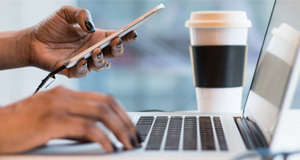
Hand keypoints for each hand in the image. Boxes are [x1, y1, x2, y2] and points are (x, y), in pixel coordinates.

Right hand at [0, 86, 139, 153]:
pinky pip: (86, 127)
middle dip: (125, 122)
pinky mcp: (52, 121)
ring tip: (128, 144)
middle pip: (107, 103)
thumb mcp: (53, 123)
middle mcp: (65, 96)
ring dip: (119, 129)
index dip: (122, 113)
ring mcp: (58, 106)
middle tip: (135, 138)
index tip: (131, 128)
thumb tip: (99, 136)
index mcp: (66, 94)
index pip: (104, 98)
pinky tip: (109, 147)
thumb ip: (76, 126)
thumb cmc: (21, 128)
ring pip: (101, 112)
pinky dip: (102, 138)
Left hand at [27, 5, 136, 77]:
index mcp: (96, 37)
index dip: (126, 36)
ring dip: (101, 58)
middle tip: (116, 41)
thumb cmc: (51, 27)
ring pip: (101, 64)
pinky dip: (84, 68)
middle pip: (113, 53)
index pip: (116, 37)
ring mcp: (85, 62)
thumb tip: (91, 26)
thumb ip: (81, 14)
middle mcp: (93, 50)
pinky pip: (83, 72)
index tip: (133, 33)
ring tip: (96, 50)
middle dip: (118, 48)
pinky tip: (82, 60)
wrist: (32, 41)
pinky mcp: (73, 71)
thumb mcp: (66, 13)